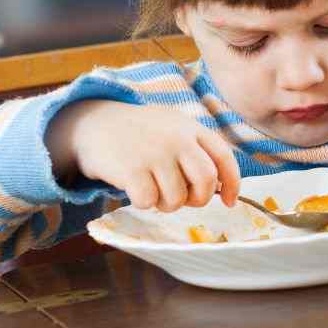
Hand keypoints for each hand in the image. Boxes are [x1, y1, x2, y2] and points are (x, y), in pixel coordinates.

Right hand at [46, 100, 240, 211]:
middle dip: (199, 199)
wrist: (94, 123)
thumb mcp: (173, 128)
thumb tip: (221, 188)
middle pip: (206, 182)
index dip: (233, 183)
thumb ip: (197, 150)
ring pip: (177, 199)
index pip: (224, 158)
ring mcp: (155, 153)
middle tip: (184, 200)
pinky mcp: (132, 168)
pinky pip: (149, 201)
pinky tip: (135, 189)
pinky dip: (144, 203)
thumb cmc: (140, 134)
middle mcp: (177, 139)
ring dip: (166, 204)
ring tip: (154, 190)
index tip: (230, 202)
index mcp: (192, 128)